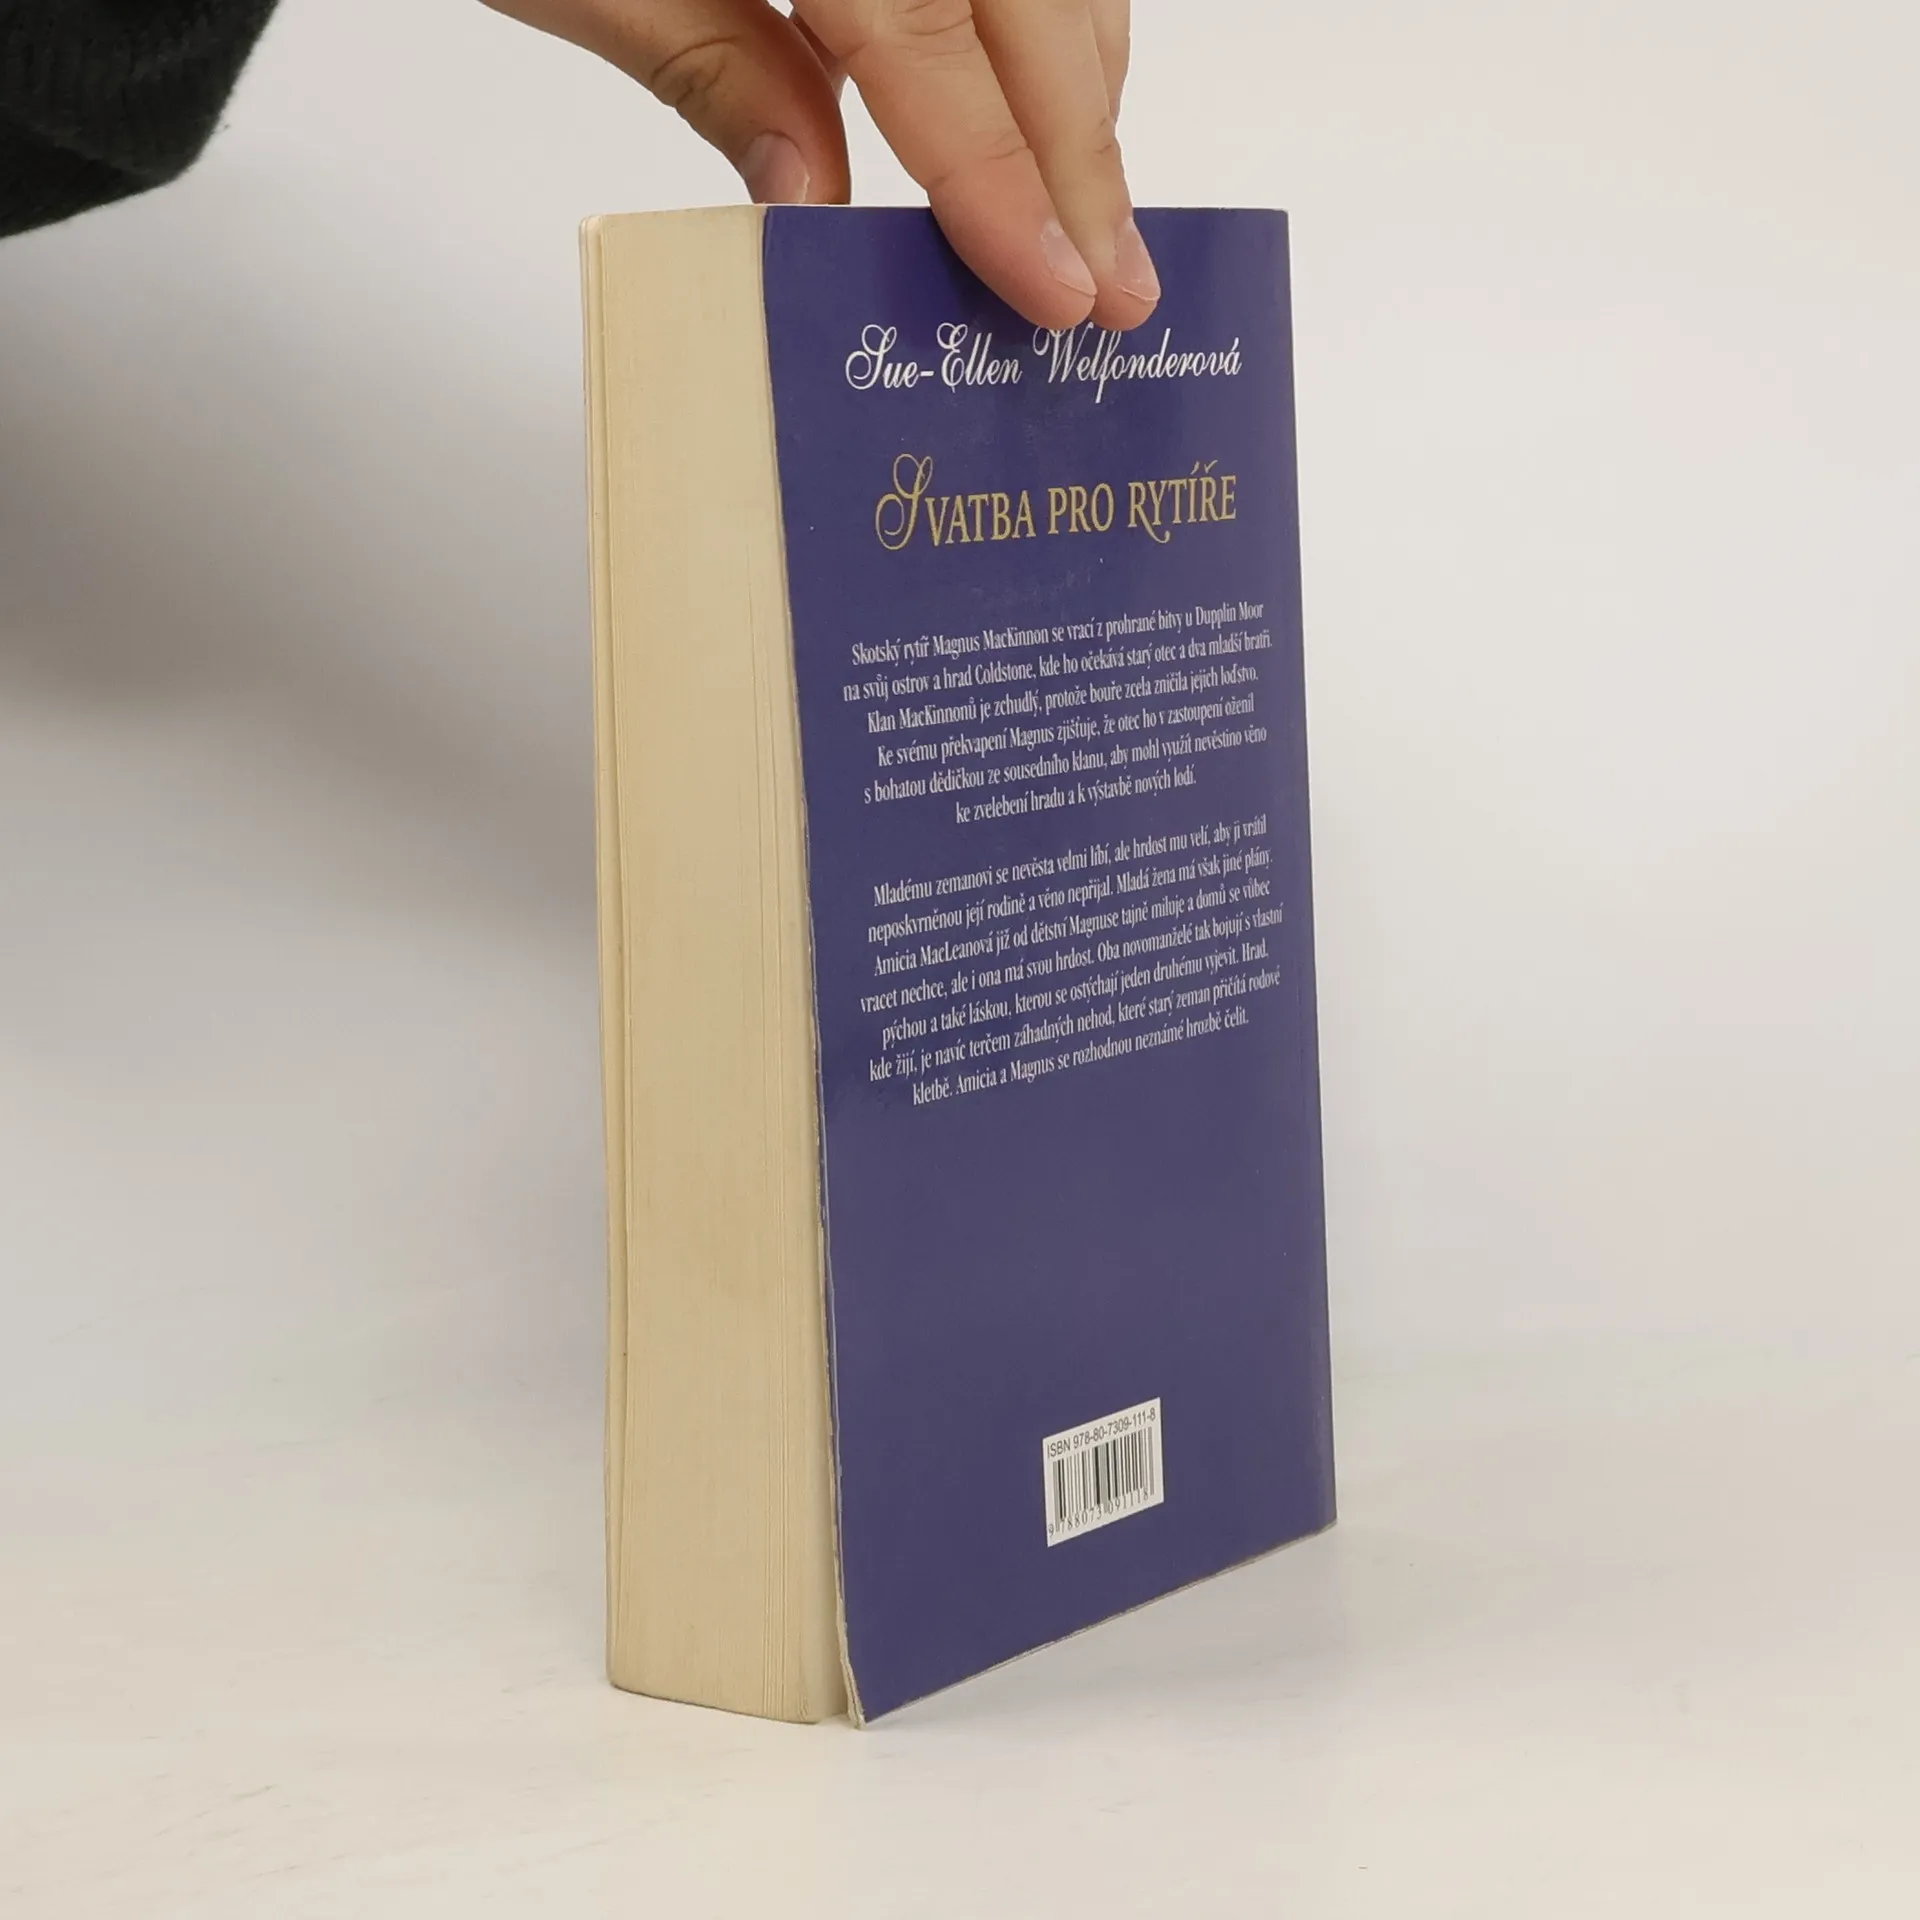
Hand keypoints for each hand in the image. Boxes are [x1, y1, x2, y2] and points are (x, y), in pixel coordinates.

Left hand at [484, 0, 1155, 331]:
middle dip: (1082, 155)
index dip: (1004, 176)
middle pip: (1034, 2)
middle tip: (1119, 290)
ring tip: (1092, 223)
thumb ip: (718, 71)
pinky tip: (1041, 115)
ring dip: (1080, 95)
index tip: (1055, 288)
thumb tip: (820, 201)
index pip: (935, 40)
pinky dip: (1043, 28)